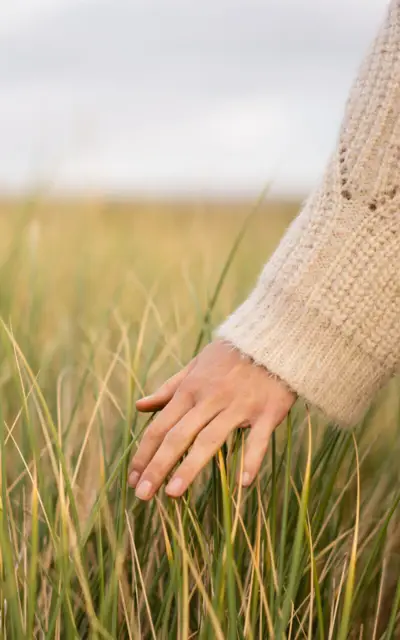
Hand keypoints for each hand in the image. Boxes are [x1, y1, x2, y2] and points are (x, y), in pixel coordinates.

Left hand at [128, 339, 295, 499]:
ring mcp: (239, 406)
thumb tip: (140, 406)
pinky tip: (242, 483)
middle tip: (142, 494)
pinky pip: (258, 439)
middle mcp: (211, 399)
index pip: (160, 426)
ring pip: (210, 440)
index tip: (132, 478)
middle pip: (178, 436)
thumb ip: (169, 388)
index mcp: (191, 389)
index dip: (144, 452)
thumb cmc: (232, 354)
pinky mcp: (267, 412)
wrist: (273, 338)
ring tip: (172, 494)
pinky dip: (251, 460)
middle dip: (158, 466)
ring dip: (189, 467)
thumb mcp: (196, 365)